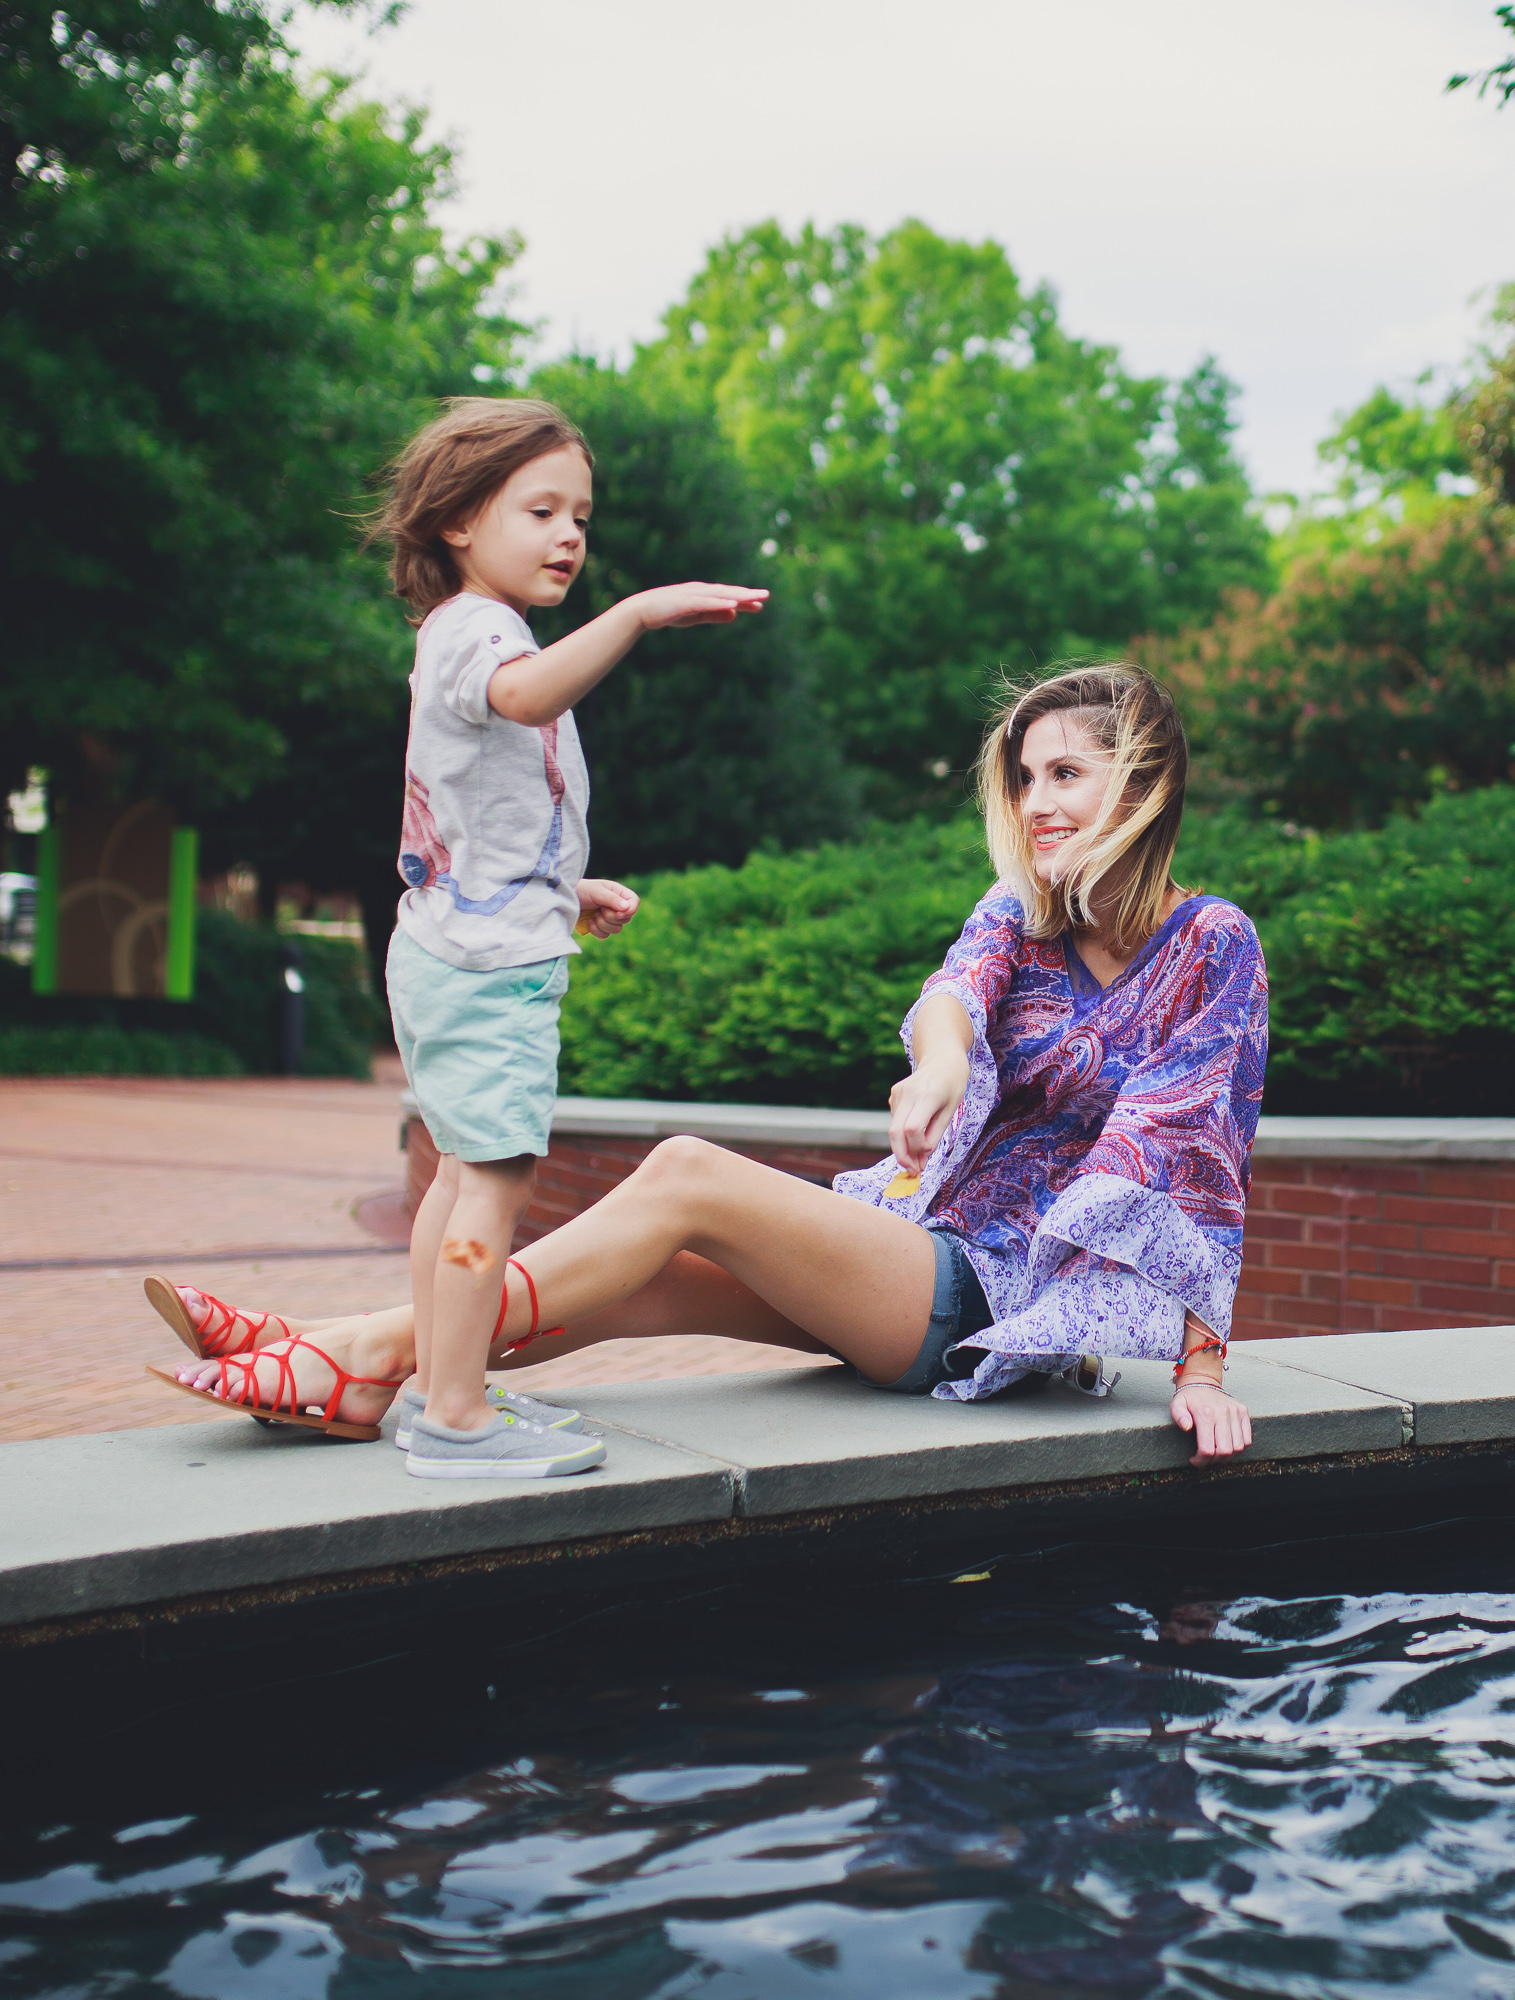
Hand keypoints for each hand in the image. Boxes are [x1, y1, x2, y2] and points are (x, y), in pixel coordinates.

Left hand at [576, 878, 638, 938]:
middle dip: (610, 917)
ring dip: (602, 923)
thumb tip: (626, 907)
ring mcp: (609, 918)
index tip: (617, 913)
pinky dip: (596, 930)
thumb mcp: (596, 891)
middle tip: (599, 909)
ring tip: (593, 914)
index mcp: (618, 893)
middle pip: (626, 919)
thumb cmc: (581, 890)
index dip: (630, 910)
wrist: (565, 900)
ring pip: (616, 929)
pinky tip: (589, 921)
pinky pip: (605, 935)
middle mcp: (616, 906)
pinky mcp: (600, 928)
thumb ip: (611, 899)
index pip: (634, 902)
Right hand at [630, 582, 768, 631]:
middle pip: (728, 592)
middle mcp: (701, 591)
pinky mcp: (685, 601)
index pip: (728, 597)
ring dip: (737, 595)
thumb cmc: (668, 612)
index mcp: (704, 594)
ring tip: (754, 597)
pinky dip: (719, 602)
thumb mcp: (696, 616)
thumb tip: (734, 614)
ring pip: (720, 594)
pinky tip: (732, 603)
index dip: (745, 600)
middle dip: (747, 594)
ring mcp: (693, 594)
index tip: (761, 604)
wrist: (643, 611)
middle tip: (766, 595)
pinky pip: (706, 602)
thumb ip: (715, 614)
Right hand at [888, 1053, 969, 1175]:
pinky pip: (896, 1121)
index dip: (915, 1150)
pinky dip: (904, 1133)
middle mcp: (908, 1093)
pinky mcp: (894, 1094)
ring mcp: (898, 1093)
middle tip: (912, 1171)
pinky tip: (917, 1129)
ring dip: (903, 1146)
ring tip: (919, 1154)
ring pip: (893, 1128)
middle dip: (901, 1155)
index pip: (912, 1129)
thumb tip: (921, 1160)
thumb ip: (935, 1135)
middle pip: (895, 1132)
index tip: (922, 1164)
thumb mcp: (951, 1111)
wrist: (942, 1058)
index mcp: (927, 1096)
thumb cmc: (953, 1084)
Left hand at [1170, 1380, 1251, 1467]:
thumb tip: (1186, 1427)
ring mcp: (1236, 1412)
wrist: (1203, 1381)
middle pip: (1224, 1451)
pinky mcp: (1244, 1412)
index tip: (1195, 1460)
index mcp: (1205, 1413)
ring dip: (1227, 1457)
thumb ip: (1178, 1415)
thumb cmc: (1189, 1397)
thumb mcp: (1176, 1404)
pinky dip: (1238, 1448)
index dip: (1201, 1461)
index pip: (1207, 1449)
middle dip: (1214, 1461)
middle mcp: (1223, 1413)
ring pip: (1238, 1448)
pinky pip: (1247, 1439)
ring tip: (1216, 1454)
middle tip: (1206, 1459)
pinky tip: (1227, 1446)